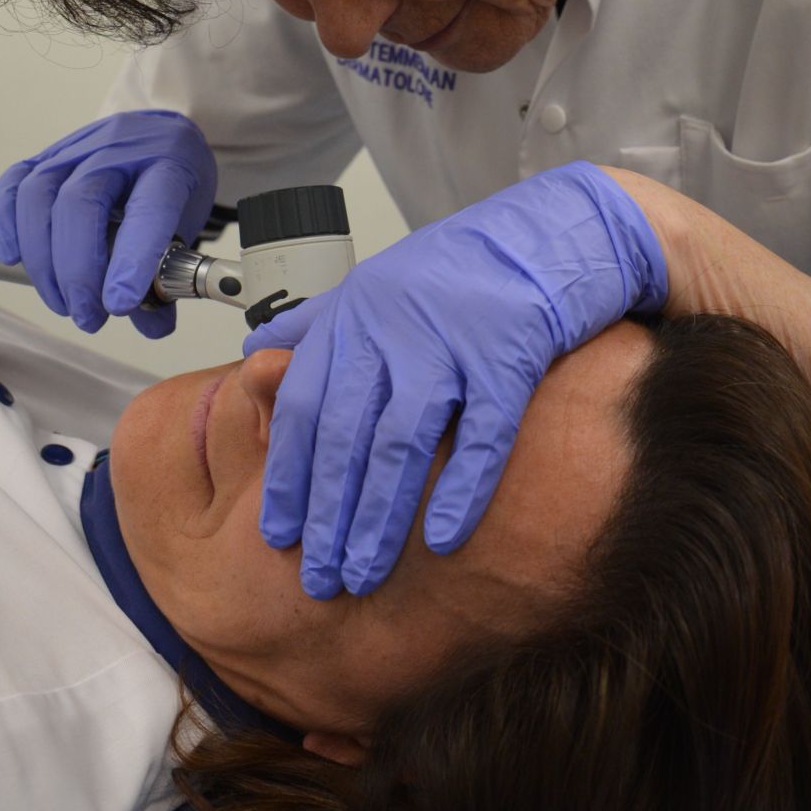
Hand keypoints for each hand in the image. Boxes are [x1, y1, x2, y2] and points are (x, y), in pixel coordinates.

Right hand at [0, 110, 217, 337]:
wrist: (160, 134)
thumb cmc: (173, 182)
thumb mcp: (188, 222)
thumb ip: (169, 275)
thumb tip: (152, 325)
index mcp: (168, 164)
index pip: (149, 208)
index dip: (132, 260)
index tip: (118, 305)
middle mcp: (120, 148)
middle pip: (81, 202)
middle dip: (77, 270)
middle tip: (88, 316)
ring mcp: (78, 147)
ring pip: (40, 194)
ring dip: (43, 259)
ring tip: (62, 302)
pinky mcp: (46, 154)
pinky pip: (14, 183)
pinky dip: (8, 225)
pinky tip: (16, 260)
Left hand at [241, 162, 667, 596]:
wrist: (556, 231)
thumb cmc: (468, 267)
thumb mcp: (381, 284)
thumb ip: (317, 324)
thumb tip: (254, 354)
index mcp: (355, 314)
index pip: (303, 405)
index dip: (288, 473)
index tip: (279, 534)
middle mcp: (392, 326)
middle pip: (345, 434)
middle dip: (328, 514)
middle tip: (319, 580)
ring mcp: (450, 339)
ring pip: (401, 442)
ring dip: (379, 516)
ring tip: (364, 573)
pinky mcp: (509, 352)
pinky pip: (481, 433)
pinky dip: (460, 489)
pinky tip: (444, 540)